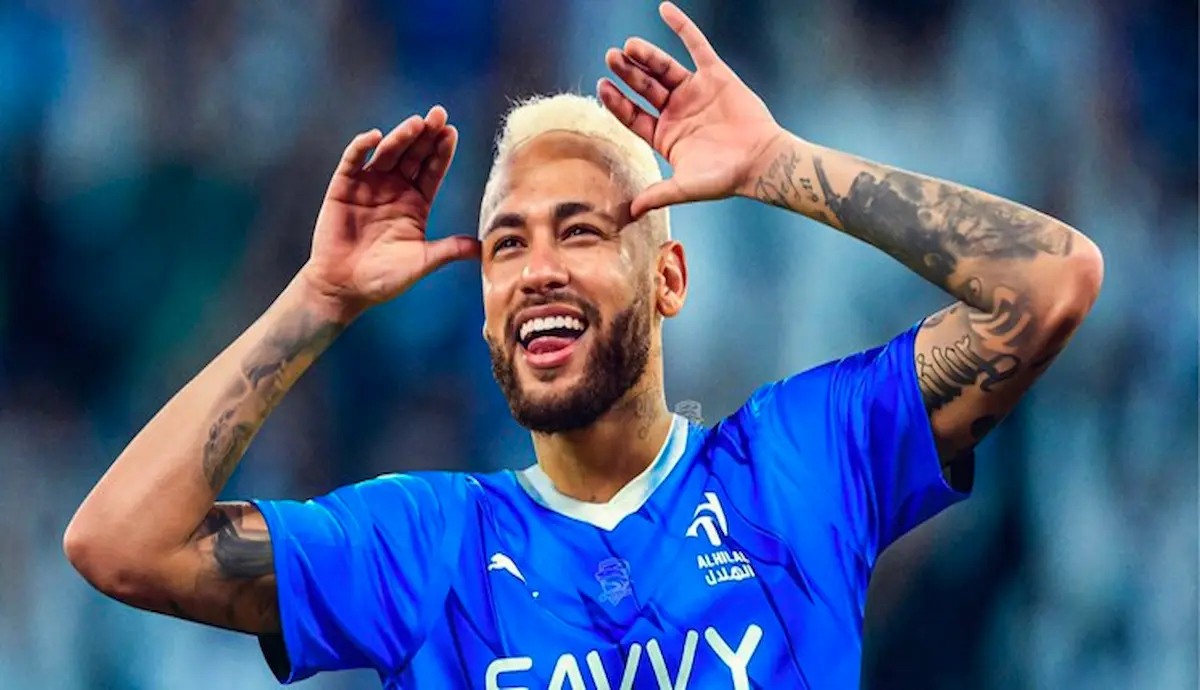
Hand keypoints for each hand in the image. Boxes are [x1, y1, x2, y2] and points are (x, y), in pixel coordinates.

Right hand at [300, 106, 479, 314]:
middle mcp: (394, 189)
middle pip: (413, 155)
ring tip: (415, 124)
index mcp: (416, 203)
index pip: (433, 171)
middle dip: (426, 135)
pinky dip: (362, 148)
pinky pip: (353, 162)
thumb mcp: (422, 262)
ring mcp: (369, 186)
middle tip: (438, 115)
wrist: (343, 289)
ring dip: (400, 137)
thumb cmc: (383, 279)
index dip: (442, 152)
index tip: (452, 133)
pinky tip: (375, 137)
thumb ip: (450, 250)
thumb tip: (484, 247)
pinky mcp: (343, 189)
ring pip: (387, 154)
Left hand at [598, 2, 784, 217]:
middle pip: (644, 88)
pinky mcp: (716, 76)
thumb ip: (657, 194)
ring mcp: (695, 92)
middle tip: (611, 58)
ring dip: (646, 56)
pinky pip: (696, 46)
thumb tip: (629, 215)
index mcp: (664, 135)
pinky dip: (682, 28)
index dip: (616, 101)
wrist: (762, 161)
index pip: (632, 114)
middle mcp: (676, 111)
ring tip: (629, 46)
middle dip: (627, 73)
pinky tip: (664, 10)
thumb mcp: (685, 187)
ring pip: (664, 67)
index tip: (602, 86)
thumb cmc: (725, 178)